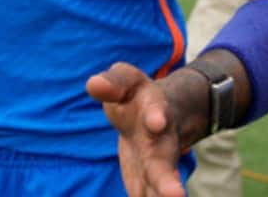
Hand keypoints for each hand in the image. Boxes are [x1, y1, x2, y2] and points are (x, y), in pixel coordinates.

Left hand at [86, 63, 191, 196]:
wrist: (159, 119)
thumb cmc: (137, 98)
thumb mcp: (126, 82)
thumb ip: (112, 82)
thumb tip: (93, 85)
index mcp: (155, 112)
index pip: (156, 112)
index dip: (156, 116)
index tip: (156, 122)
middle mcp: (161, 145)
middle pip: (164, 165)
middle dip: (167, 182)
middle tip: (175, 196)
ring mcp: (157, 169)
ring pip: (160, 190)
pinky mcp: (148, 186)